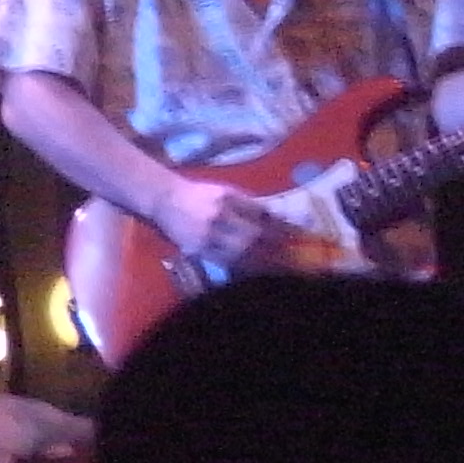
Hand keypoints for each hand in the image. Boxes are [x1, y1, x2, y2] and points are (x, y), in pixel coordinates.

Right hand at [159, 176, 296, 274]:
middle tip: (295, 257)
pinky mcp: (197, 249)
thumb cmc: (197, 194)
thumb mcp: (224, 191)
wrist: (164, 199)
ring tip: (280, 268)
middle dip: (276, 247)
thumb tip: (276, 218)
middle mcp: (219, 215)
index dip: (281, 226)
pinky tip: (254, 271)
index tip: (299, 236)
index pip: (261, 214)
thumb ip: (248, 204)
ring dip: (262, 261)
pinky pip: (224, 260)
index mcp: (229, 198)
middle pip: (254, 235)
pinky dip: (242, 266)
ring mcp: (208, 234)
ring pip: (241, 251)